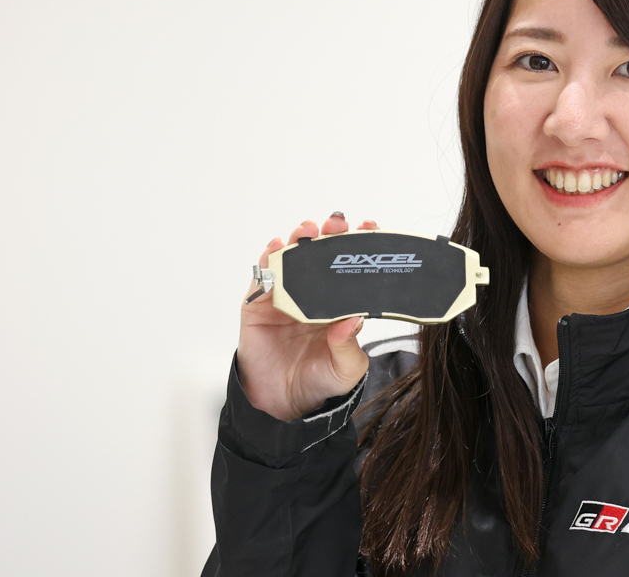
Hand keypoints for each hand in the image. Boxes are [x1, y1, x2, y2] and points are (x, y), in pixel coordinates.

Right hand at [237, 214, 375, 419]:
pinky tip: (276, 247)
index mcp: (340, 304)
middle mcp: (314, 295)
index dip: (359, 246)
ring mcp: (286, 297)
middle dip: (330, 233)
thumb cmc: (319, 381)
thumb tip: (352, 319)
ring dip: (299, 239)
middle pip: (322, 255)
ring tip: (307, 230)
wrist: (283, 404)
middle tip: (337, 223)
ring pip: (293, 259)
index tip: (369, 229)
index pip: (351, 268)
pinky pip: (262, 277)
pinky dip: (268, 260)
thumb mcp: (346, 369)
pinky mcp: (259, 305)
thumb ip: (348, 345)